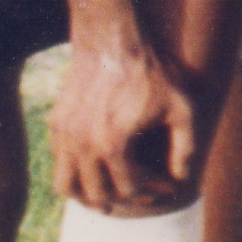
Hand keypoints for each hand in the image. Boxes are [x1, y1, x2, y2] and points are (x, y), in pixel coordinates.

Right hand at [49, 20, 202, 209]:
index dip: (153, 192)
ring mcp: (64, 135)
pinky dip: (74, 174)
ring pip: (66, 185)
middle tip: (143, 196)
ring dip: (87, 197)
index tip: (168, 187)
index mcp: (113, 145)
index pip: (130, 187)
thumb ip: (185, 147)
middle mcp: (82, 145)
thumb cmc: (151, 72)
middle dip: (123, 201)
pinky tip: (96, 169)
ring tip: (108, 199)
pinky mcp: (56, 123)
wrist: (111, 41)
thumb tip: (181, 178)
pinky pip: (59, 162)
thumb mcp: (182, 108)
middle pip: (96, 194)